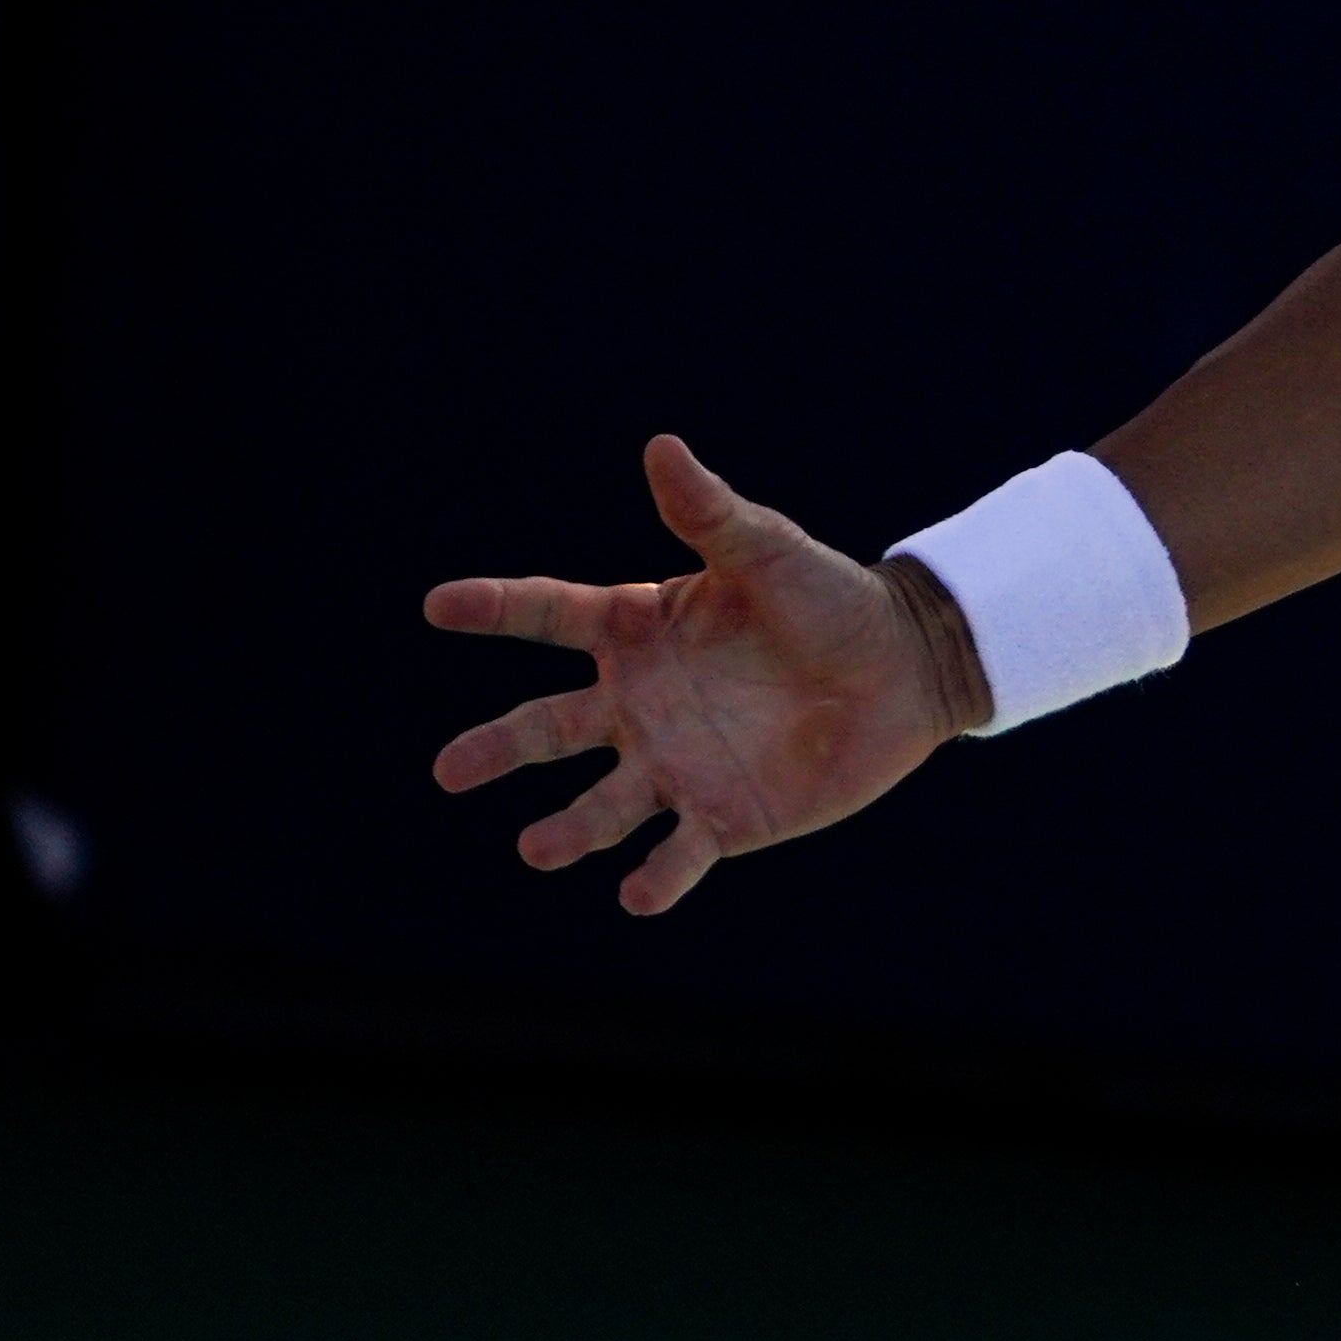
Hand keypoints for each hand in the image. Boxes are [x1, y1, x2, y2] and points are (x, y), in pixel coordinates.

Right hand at [425, 434, 979, 914]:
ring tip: (536, 848)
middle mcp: (638, 704)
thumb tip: (661, 446)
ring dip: (569, 830)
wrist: (903, 667)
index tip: (437, 603)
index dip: (494, 608)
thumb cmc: (830, 600)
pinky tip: (636, 894)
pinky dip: (657, 878)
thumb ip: (710, 513)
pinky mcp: (723, 817)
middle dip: (498, 749)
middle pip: (549, 728)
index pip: (551, 615)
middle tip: (451, 770)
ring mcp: (673, 765)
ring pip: (603, 806)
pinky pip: (679, 855)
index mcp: (639, 630)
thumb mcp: (769, 551)